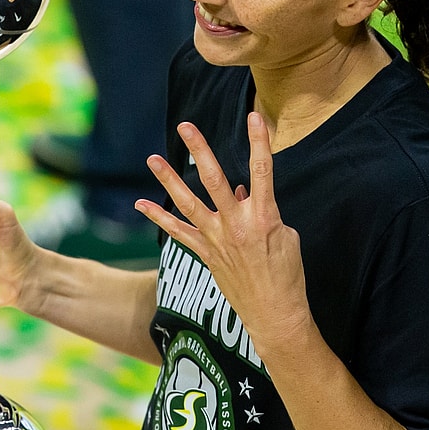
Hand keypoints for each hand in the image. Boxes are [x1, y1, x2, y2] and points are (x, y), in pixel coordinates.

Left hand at [133, 112, 312, 353]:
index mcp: (264, 216)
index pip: (262, 170)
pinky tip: (142, 203)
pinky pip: (177, 232)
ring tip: (152, 159)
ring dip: (169, 180)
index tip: (255, 116)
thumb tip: (243, 191)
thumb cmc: (287, 274)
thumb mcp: (286, 236)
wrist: (275, 313)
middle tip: (185, 127)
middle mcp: (236, 224)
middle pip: (214, 179)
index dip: (259, 142)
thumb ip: (263, 209)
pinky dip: (159, 217)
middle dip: (199, 150)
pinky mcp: (206, 253)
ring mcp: (217, 239)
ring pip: (188, 202)